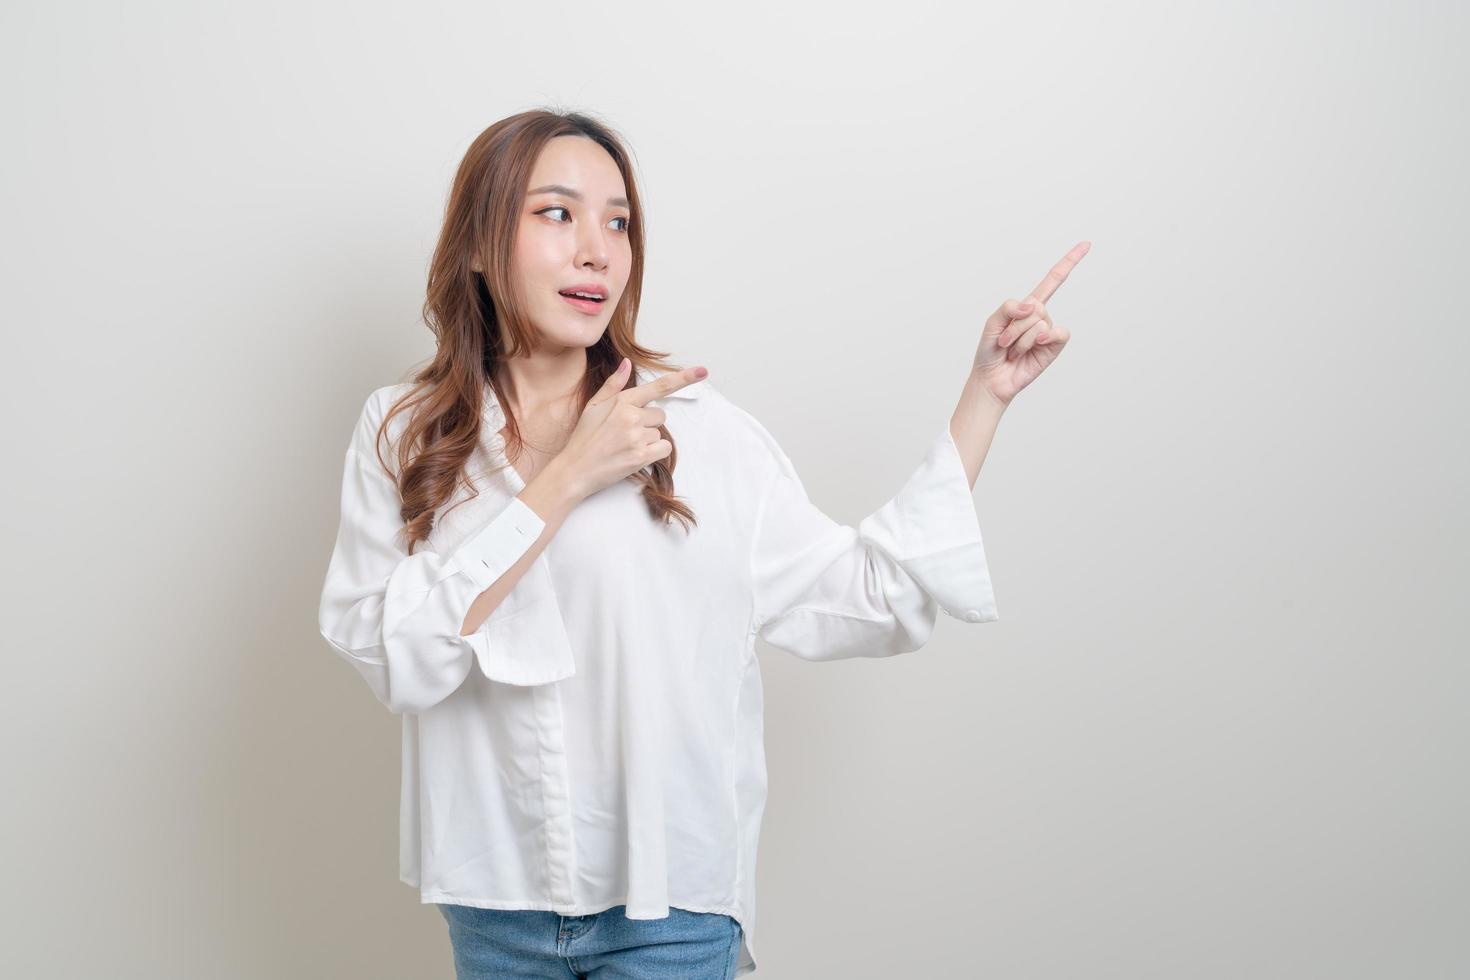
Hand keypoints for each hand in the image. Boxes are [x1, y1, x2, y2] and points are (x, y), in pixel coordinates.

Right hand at [554, 358, 707, 499]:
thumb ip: (613, 385)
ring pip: (660, 433)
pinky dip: (655, 453)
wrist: (574, 469)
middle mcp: (631, 416)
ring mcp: (636, 437)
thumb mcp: (594, 406)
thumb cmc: (584, 438)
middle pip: (660, 415)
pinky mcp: (640, 456)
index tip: (703, 372)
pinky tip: (635, 455)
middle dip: (648, 423)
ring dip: (648, 440)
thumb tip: (626, 363)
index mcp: (621, 401)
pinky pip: (664, 449)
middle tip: (626, 433)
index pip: (658, 387)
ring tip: (625, 446)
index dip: (683, 378)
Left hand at [972, 241, 1090, 406]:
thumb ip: (1008, 307)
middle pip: (1035, 307)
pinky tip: (1033, 349)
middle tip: (1004, 342)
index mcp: (1027, 306)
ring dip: (1020, 338)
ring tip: (1012, 350)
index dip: (1069, 262)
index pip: (1053, 280)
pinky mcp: (1054, 347)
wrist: (992, 379)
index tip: (1087, 244)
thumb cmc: (990, 351)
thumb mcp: (991, 323)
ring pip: (1040, 322)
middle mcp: (1041, 316)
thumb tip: (1033, 305)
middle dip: (1014, 326)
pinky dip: (1042, 339)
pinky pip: (1056, 334)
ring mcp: (1049, 331)